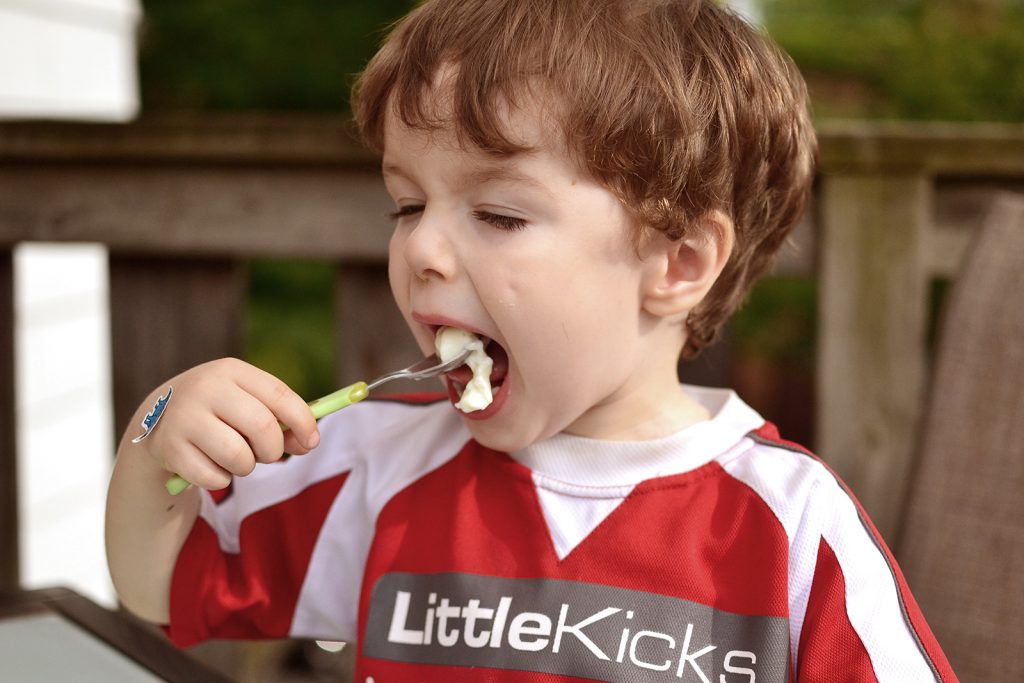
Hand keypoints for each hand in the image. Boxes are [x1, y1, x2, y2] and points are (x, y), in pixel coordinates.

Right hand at [132, 358, 319, 490]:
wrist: (158, 418)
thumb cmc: (220, 412)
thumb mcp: (248, 405)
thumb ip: (281, 422)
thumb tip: (308, 443)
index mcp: (231, 370)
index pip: (279, 394)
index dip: (302, 421)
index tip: (311, 441)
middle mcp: (205, 388)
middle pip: (262, 426)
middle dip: (273, 449)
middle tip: (266, 453)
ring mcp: (184, 417)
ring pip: (238, 456)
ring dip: (246, 466)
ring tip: (236, 458)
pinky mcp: (169, 448)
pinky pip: (214, 478)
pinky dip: (221, 479)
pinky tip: (209, 464)